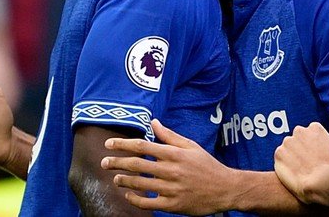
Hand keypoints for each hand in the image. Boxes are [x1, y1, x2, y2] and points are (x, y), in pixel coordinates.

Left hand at [101, 119, 235, 214]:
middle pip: (136, 164)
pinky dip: (135, 198)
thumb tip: (153, 122)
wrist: (226, 189)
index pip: (142, 146)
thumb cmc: (206, 165)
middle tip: (103, 162)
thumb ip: (169, 135)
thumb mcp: (190, 146)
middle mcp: (171, 170)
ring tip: (114, 177)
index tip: (108, 144)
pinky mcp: (173, 205)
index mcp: (174, 153)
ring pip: (140, 183)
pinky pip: (148, 202)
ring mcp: (171, 188)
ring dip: (123, 180)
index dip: (122, 144)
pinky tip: (128, 194)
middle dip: (116, 162)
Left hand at [273, 122, 328, 202]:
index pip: (309, 137)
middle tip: (313, 168)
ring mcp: (287, 142)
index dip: (315, 150)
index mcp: (314, 128)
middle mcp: (298, 131)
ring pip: (288, 150)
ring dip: (293, 159)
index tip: (321, 161)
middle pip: (297, 142)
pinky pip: (280, 159)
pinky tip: (295, 175)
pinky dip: (284, 166)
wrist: (324, 187)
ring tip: (305, 172)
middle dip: (303, 152)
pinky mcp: (278, 155)